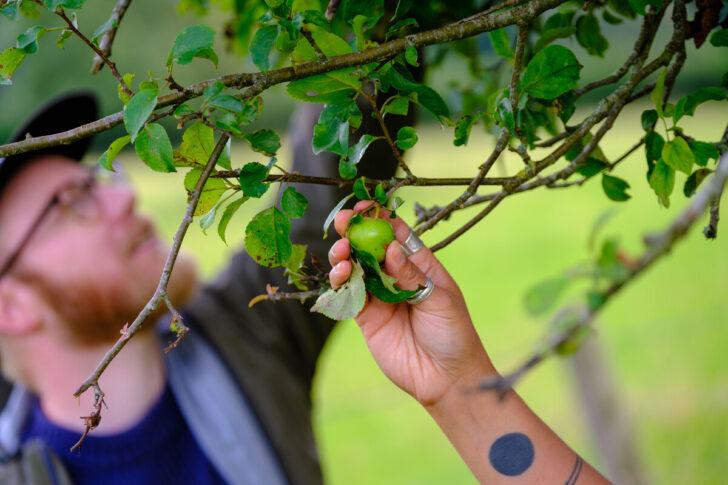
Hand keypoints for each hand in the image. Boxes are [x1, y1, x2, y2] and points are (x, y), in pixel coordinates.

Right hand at [328, 202, 496, 407]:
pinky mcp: (366, 317)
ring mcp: (380, 296)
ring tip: (341, 251)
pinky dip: (340, 281)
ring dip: (344, 254)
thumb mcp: (439, 300)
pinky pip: (349, 294)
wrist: (446, 379)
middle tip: (343, 222)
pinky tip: (340, 273)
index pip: (396, 234)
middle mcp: (396, 276)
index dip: (380, 218)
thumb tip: (389, 248)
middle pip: (370, 246)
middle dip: (355, 231)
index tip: (365, 206)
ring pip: (355, 267)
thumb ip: (411, 276)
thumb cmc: (454, 334)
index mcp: (420, 265)